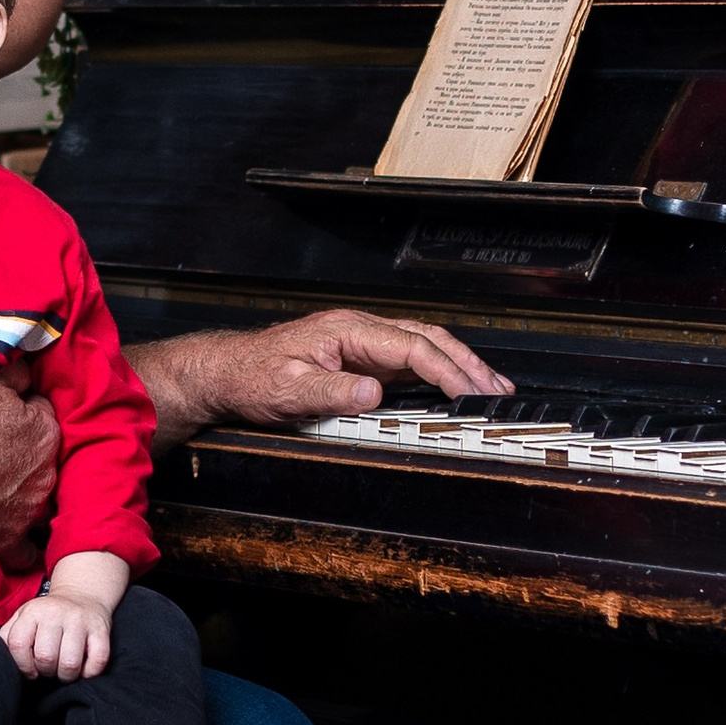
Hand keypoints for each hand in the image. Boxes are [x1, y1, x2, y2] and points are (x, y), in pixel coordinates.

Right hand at [0, 378, 61, 555]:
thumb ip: (13, 374)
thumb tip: (27, 371)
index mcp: (44, 433)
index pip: (42, 414)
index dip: (21, 411)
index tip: (2, 414)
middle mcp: (45, 475)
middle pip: (42, 459)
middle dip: (25, 453)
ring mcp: (27, 512)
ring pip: (36, 501)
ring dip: (23, 494)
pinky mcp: (4, 541)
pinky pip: (25, 551)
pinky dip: (21, 546)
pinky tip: (10, 536)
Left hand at [2, 590, 111, 679]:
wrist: (83, 594)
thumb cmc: (48, 616)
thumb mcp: (23, 617)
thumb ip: (7, 635)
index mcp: (32, 612)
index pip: (17, 645)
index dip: (22, 665)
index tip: (30, 670)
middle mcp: (55, 613)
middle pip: (45, 658)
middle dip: (46, 671)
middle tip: (50, 668)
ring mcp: (80, 621)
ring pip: (70, 664)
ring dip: (66, 676)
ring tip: (64, 670)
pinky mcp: (101, 630)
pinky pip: (96, 663)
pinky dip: (89, 673)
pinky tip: (83, 668)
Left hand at [136, 309, 510, 446]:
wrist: (227, 372)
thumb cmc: (253, 375)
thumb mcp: (289, 391)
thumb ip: (333, 392)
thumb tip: (374, 394)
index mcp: (347, 330)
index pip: (411, 346)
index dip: (444, 370)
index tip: (468, 394)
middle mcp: (359, 330)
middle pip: (427, 339)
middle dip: (467, 363)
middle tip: (498, 389)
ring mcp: (361, 342)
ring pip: (423, 345)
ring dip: (458, 365)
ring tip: (490, 386)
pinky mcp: (359, 358)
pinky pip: (408, 360)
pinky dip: (438, 372)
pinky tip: (454, 387)